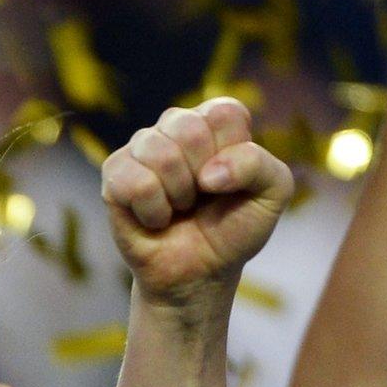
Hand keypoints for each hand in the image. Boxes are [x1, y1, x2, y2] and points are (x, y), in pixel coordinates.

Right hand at [101, 98, 292, 311]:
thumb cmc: (234, 229)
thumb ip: (258, 165)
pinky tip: (156, 218)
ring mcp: (140, 150)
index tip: (229, 182)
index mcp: (215, 123)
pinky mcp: (114, 175)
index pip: (222, 112)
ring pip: (158, 152)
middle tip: (201, 198)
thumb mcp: (272, 193)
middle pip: (187, 126)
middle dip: (201, 175)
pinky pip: (133, 182)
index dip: (231, 152)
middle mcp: (175, 128)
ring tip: (179, 208)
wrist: (199, 273)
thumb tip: (207, 175)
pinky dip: (152, 210)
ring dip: (177, 194)